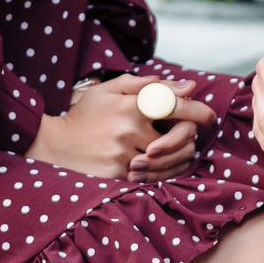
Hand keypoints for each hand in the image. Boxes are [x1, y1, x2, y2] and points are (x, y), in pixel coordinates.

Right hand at [27, 75, 215, 183]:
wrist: (54, 146)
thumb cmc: (85, 115)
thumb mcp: (108, 90)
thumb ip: (145, 85)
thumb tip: (186, 85)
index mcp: (130, 105)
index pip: (176, 106)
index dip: (199, 111)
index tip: (210, 117)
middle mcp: (129, 129)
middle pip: (177, 138)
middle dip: (188, 139)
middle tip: (192, 140)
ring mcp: (124, 154)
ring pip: (167, 161)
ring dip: (177, 159)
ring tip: (178, 155)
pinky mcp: (118, 175)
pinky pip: (151, 177)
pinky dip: (160, 174)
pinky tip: (160, 168)